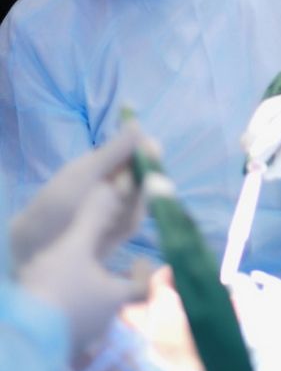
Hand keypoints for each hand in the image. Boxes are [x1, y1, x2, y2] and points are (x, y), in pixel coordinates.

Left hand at [10, 121, 157, 268]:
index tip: (153, 151)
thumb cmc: (56, 203)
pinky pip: (134, 223)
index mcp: (104, 164)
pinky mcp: (119, 231)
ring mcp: (118, 208)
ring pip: (142, 201)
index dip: (148, 151)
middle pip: (145, 177)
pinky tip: (111, 229)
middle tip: (125, 189)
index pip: (136, 152)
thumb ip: (114, 152)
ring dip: (135, 204)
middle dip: (144, 181)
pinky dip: (128, 223)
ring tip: (110, 211)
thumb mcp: (85, 173)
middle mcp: (114, 183)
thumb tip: (136, 122)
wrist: (38, 248)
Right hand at [19, 177, 152, 356]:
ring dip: (86, 296)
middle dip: (108, 281)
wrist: (22, 336)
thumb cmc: (55, 288)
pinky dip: (67, 310)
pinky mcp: (59, 347)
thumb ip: (93, 220)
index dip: (145, 274)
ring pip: (91, 313)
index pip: (144, 290)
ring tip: (67, 277)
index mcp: (113, 298)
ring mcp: (81, 338)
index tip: (139, 258)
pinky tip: (47, 298)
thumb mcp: (74, 248)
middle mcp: (103, 322)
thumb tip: (113, 190)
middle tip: (95, 263)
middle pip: (114, 300)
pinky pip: (70, 325)